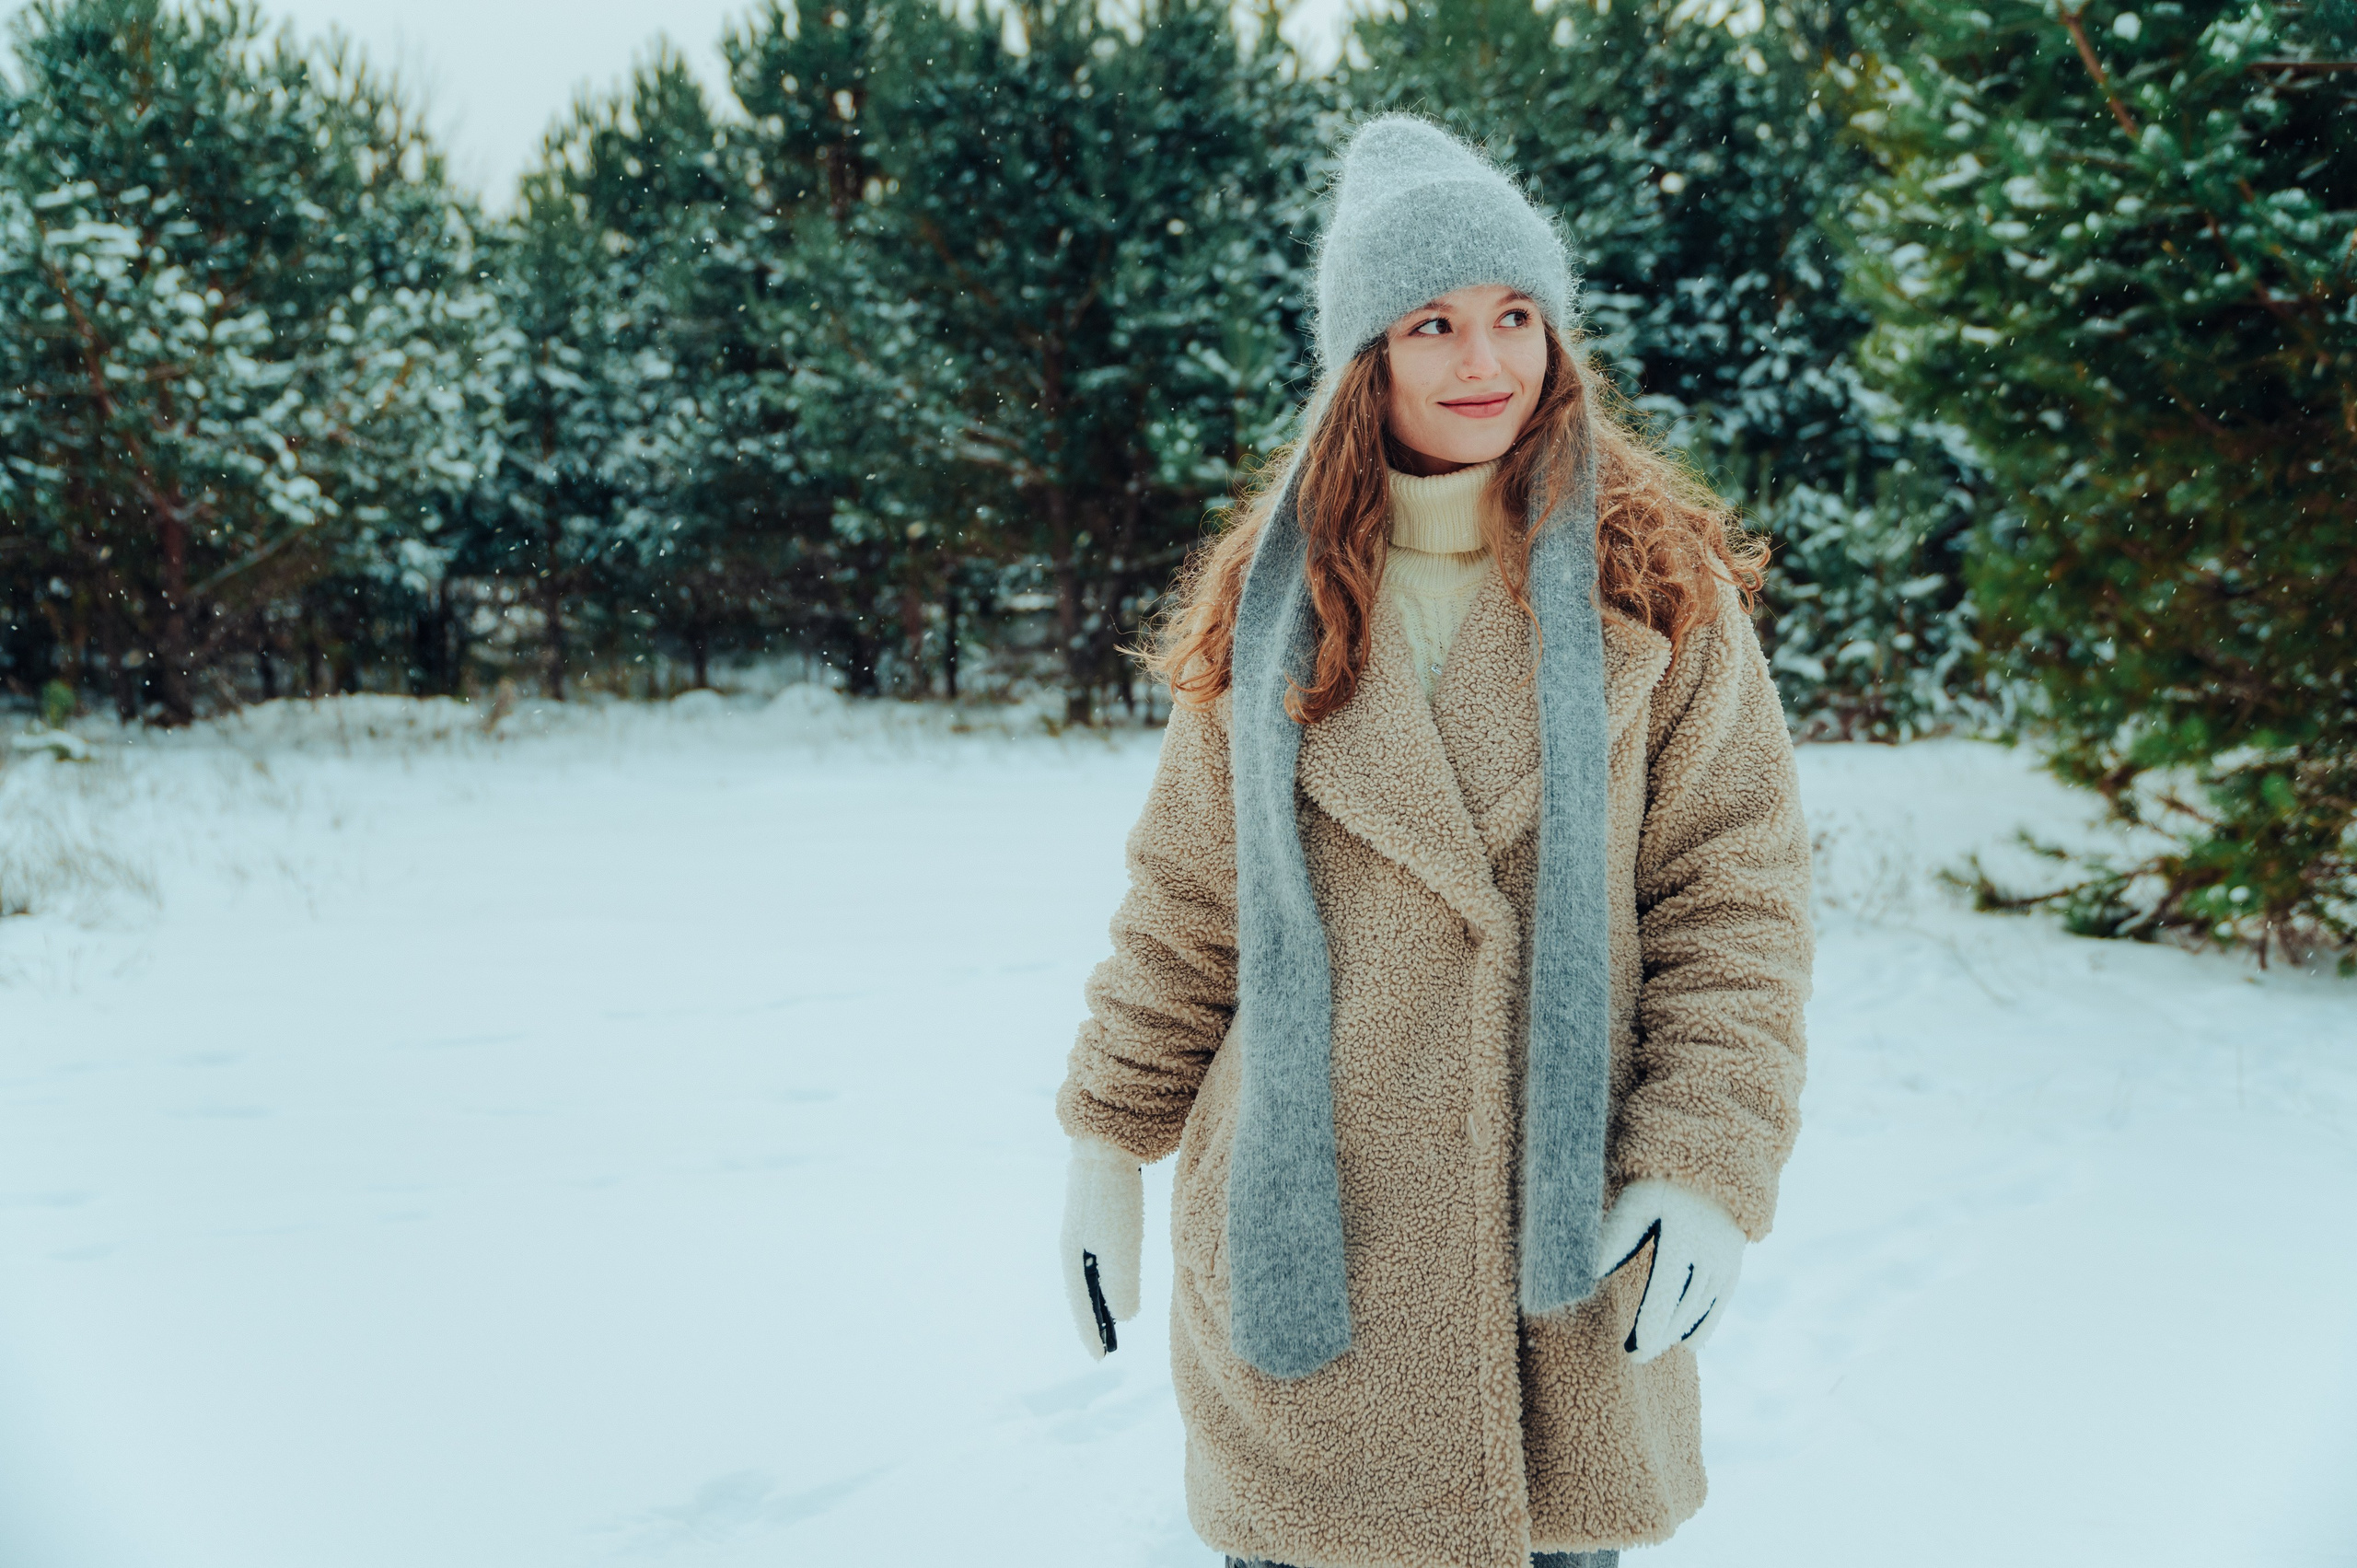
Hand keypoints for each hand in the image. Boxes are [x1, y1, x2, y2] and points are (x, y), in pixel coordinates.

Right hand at [1060, 1137, 1142, 1358]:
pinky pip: (1103, 1253)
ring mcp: (1086, 1224)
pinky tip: (1122, 1272)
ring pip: (1093, 1271)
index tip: (1101, 1359)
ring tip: (1116, 1317)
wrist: (1108, 1139)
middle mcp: (1074, 1241)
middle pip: (1084, 1290)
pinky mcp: (1101, 1208)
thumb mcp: (1119, 1246)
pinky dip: (1111, 1273)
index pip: (1082, 1303)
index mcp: (1073, 1254)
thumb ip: (1120, 1286)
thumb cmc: (1113, 1196)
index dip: (1092, 1331)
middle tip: (1107, 1347)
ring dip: (1102, 1297)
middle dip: (1094, 1318)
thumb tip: (1125, 1317)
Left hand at [1597, 1178, 1746, 1361]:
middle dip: (1658, 1335)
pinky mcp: (1733, 1267)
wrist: (1718, 1167)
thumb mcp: (1638, 1200)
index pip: (1665, 1292)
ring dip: (1676, 1333)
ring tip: (1650, 1348)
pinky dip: (1704, 1325)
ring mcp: (1725, 1263)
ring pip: (1700, 1309)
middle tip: (1634, 1356)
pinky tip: (1687, 1344)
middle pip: (1682, 1307)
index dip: (1650, 1324)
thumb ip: (1617, 1236)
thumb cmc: (1665, 1182)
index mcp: (1683, 1236)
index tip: (1635, 1349)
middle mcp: (1710, 1255)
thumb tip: (1591, 1272)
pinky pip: (1719, 1304)